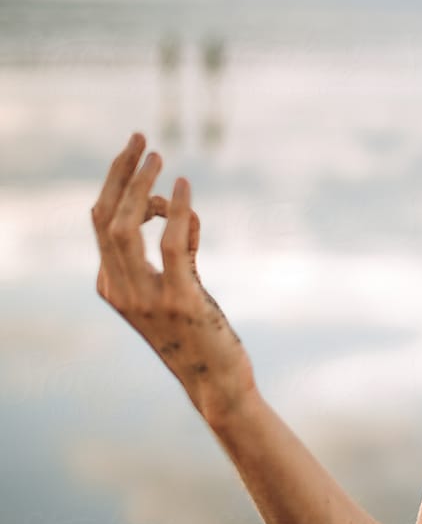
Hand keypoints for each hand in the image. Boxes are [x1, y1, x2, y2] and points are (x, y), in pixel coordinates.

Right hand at [91, 133, 254, 420]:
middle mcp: (121, 291)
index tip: (137, 154)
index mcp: (113, 287)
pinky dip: (175, 212)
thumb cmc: (201, 335)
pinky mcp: (180, 302)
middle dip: (120, 173)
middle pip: (105, 218)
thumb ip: (178, 253)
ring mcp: (146, 299)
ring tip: (160, 158)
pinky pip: (170, 245)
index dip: (117, 184)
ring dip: (140, 187)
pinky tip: (184, 189)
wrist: (217, 383)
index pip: (101, 223)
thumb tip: (180, 212)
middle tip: (142, 140)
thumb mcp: (181, 289)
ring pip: (126, 228)